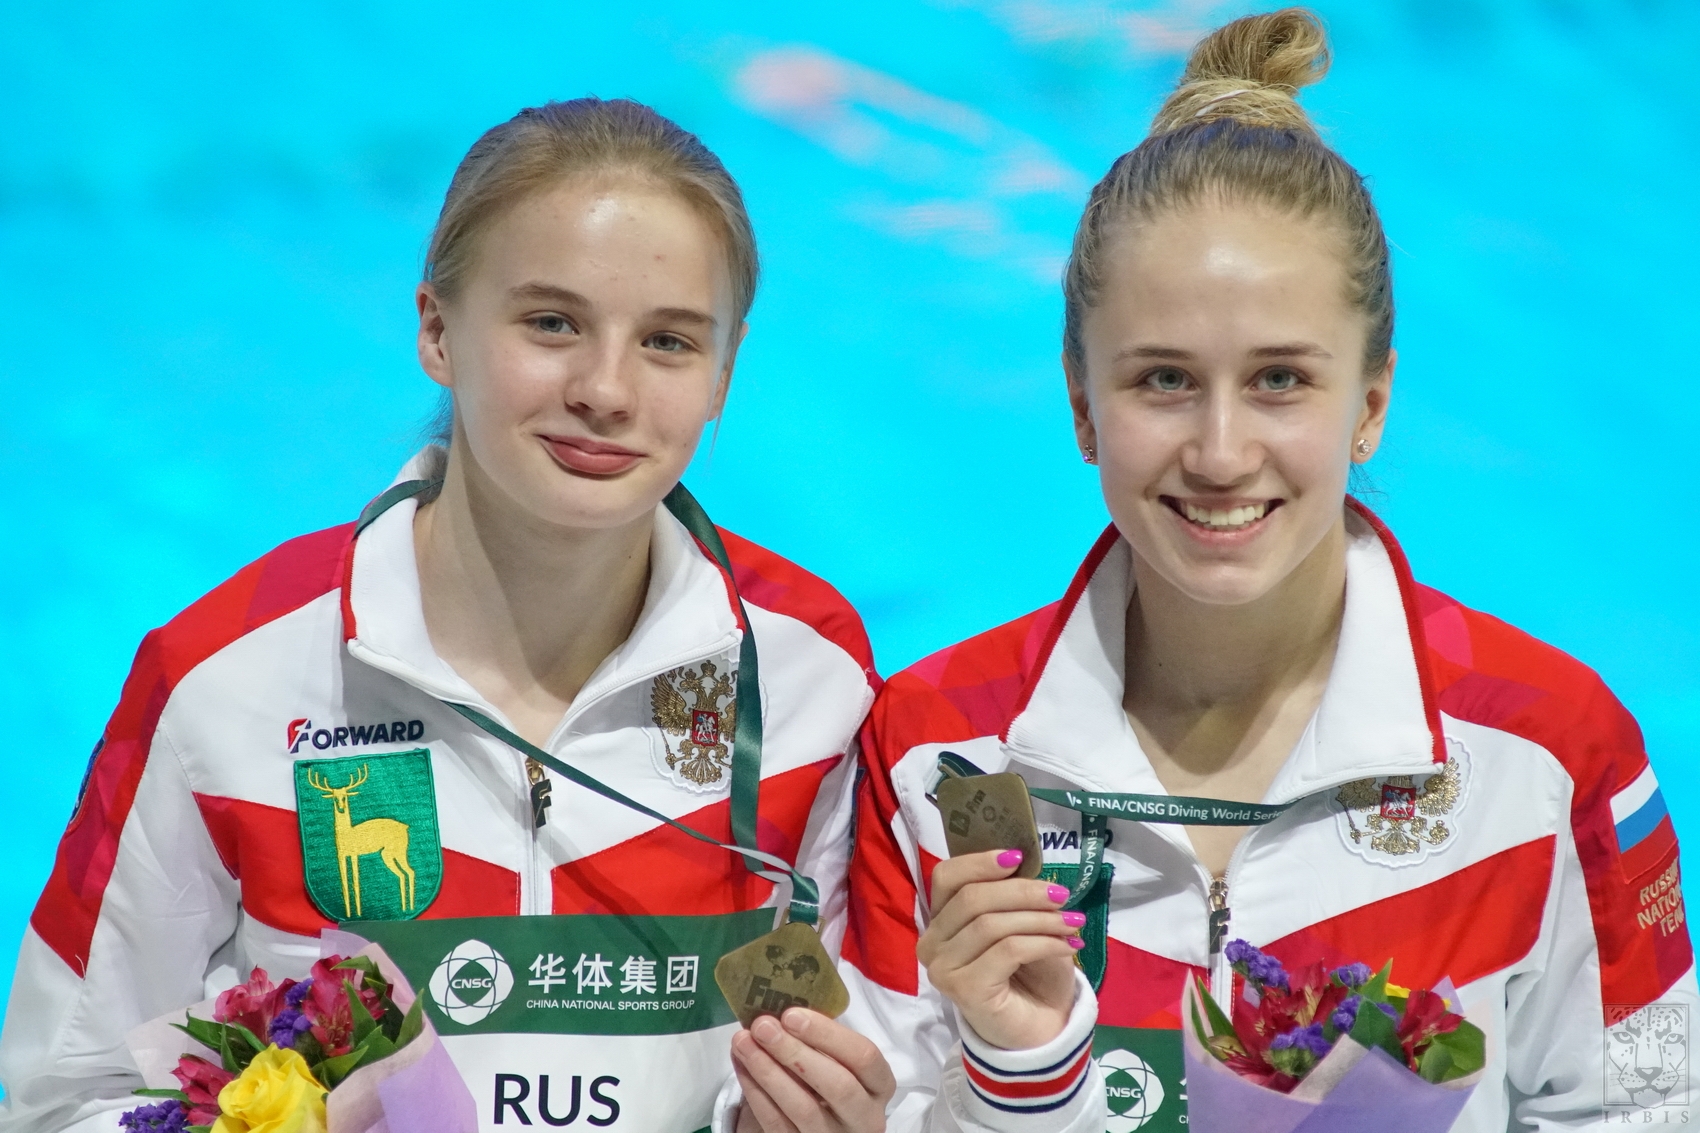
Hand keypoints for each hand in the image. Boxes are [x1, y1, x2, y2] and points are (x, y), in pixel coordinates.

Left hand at [731, 1008, 894, 1132]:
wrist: (824, 1126)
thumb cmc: (831, 1081)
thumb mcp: (839, 1062)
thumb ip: (821, 1040)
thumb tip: (781, 1011)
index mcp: (879, 1086)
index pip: (865, 1057)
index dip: (828, 1034)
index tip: (792, 1014)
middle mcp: (865, 1117)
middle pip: (837, 1085)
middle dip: (795, 1052)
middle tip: (763, 1027)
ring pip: (803, 1108)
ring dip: (768, 1071)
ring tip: (743, 1042)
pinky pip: (777, 1124)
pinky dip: (755, 1093)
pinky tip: (742, 1066)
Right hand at [917, 847, 1082, 1049]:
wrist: (1039, 1028)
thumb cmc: (1028, 971)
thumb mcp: (1023, 922)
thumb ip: (1013, 895)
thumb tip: (1023, 863)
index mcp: (939, 920)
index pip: (946, 877)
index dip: (980, 862)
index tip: (1018, 858)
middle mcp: (931, 943)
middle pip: (972, 899)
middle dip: (1022, 892)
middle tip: (1061, 895)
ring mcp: (943, 969)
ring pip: (991, 925)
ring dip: (1039, 919)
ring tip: (1072, 924)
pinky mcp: (964, 989)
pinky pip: (1007, 951)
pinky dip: (1042, 942)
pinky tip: (1066, 947)